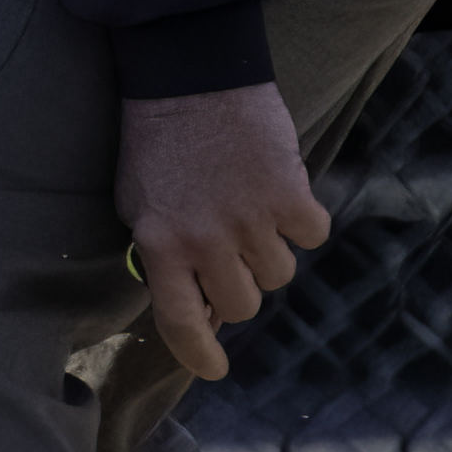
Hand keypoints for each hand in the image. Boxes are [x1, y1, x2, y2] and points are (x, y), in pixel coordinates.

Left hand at [119, 79, 328, 383]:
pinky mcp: (290, 195)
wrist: (192, 80)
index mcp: (159, 247)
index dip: (199, 353)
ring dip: (268, 253)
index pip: (181, 321)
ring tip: (249, 213)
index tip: (213, 370)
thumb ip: (164, 259)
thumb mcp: (139, 207)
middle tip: (230, 255)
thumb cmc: (158, 145)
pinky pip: (311, 236)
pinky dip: (301, 222)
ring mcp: (250, 220)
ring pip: (279, 274)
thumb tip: (199, 309)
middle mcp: (205, 242)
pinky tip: (280, 196)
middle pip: (242, 304)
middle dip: (237, 289)